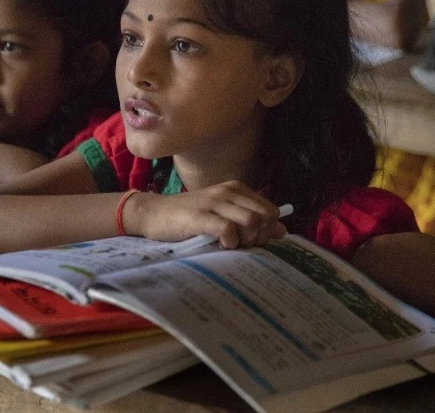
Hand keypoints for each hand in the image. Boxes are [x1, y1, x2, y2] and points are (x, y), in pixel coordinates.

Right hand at [125, 181, 286, 248]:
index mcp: (237, 189)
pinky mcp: (199, 216)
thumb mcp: (223, 216)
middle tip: (242, 245)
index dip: (267, 230)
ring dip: (246, 240)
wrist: (153, 214)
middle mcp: (228, 191)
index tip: (251, 240)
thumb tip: (282, 230)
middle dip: (259, 236)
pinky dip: (231, 242)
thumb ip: (251, 221)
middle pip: (265, 216)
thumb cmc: (189, 218)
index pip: (270, 210)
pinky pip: (228, 229)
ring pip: (251, 221)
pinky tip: (222, 245)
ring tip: (231, 245)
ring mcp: (213, 202)